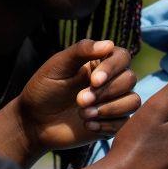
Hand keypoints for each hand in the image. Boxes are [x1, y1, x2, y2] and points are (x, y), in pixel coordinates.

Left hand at [17, 39, 139, 149]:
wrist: (34, 121)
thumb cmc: (44, 89)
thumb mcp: (58, 66)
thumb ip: (81, 51)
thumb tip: (109, 43)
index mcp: (99, 63)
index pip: (122, 57)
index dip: (112, 68)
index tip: (93, 80)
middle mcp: (111, 81)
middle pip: (130, 79)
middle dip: (106, 92)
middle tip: (80, 100)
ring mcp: (113, 103)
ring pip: (133, 101)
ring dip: (109, 109)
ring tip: (83, 114)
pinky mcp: (112, 123)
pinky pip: (125, 123)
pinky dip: (107, 125)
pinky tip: (87, 125)